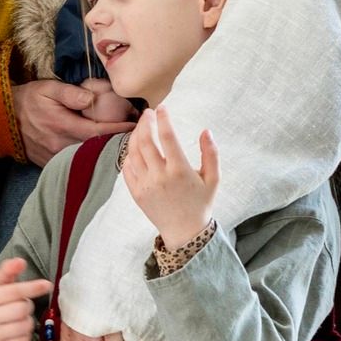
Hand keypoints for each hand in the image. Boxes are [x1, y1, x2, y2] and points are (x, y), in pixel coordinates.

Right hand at [0, 256, 53, 340]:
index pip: (13, 291)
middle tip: (24, 306)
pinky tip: (18, 331)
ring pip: (25, 325)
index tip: (48, 284)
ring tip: (20, 318)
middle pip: (22, 309)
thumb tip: (20, 261)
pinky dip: (26, 335)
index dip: (32, 287)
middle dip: (28, 306)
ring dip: (28, 321)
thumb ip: (9, 271)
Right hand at [13, 79, 127, 165]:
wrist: (3, 118)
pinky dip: (89, 159)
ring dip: (104, 152)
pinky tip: (99, 153)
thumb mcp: (48, 88)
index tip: (134, 126)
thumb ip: (70, 93)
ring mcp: (54, 156)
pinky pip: (74, 163)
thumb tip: (92, 98)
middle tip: (134, 136)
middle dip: (116, 142)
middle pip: (95, 148)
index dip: (118, 129)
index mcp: (62, 125)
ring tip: (121, 145)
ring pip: (86, 158)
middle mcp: (60, 144)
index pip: (98, 131)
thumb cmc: (29, 99)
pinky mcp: (50, 163)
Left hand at [122, 108, 219, 250]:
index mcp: (180, 171)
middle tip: (148, 112)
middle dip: (145, 123)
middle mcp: (160, 177)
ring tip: (142, 126)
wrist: (184, 232)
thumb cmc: (201, 203)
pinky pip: (127, 168)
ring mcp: (145, 185)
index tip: (162, 108)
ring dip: (135, 135)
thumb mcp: (213, 179)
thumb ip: (211, 153)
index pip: (167, 137)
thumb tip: (206, 131)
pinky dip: (129, 154)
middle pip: (146, 141)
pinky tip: (135, 146)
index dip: (163, 119)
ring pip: (133, 153)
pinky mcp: (136, 193)